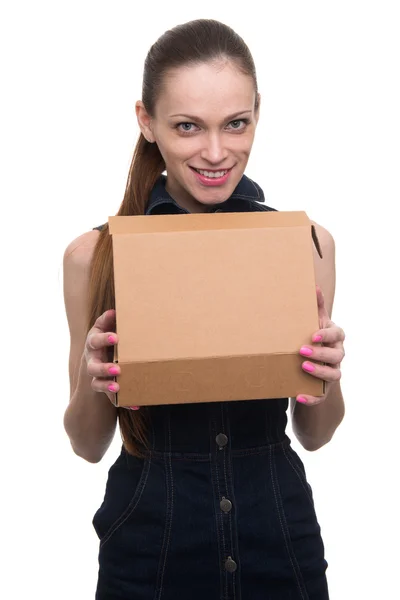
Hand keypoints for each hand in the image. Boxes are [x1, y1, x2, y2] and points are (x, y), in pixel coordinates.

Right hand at [84, 309, 138, 410]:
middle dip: (104, 368)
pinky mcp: (104, 388)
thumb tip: (115, 310)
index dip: (103, 339)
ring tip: (117, 387)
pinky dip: (123, 401)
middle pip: (93, 367)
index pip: (94, 341)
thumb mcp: (103, 329)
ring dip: (107, 386)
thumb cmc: (104, 340)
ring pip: (97, 384)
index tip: (115, 338)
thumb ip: (107, 320)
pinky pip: (111, 398)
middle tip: (117, 369)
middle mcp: (92, 361)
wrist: (96, 359)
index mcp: (93, 344)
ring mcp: (96, 376)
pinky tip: (135, 404)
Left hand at [296, 285, 344, 405]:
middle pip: (336, 356)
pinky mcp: (324, 389)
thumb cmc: (314, 337)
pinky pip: (321, 396)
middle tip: (302, 350)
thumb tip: (313, 286)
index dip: (326, 335)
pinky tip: (299, 395)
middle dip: (321, 353)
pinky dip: (312, 397)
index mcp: (336, 338)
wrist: (312, 363)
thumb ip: (316, 307)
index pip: (337, 335)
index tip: (313, 335)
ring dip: (319, 371)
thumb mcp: (315, 323)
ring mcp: (333, 372)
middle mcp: (338, 355)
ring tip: (303, 367)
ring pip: (334, 375)